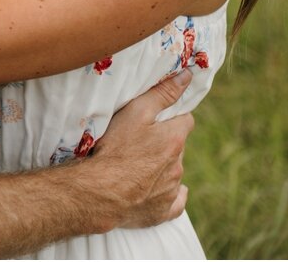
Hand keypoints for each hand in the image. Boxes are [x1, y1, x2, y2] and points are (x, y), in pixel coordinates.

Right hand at [85, 69, 195, 230]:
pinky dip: (169, 195)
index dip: (171, 118)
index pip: (185, 121)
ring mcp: (172, 189)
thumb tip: (187, 77)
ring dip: (160, 168)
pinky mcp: (163, 211)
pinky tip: (156, 191)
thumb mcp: (135, 112)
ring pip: (172, 173)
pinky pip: (175, 201)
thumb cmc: (114, 149)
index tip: (155, 120)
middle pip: (177, 148)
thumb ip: (162, 94)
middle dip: (164, 144)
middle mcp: (179, 165)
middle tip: (138, 144)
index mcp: (175, 139)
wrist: (100, 192)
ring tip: (134, 167)